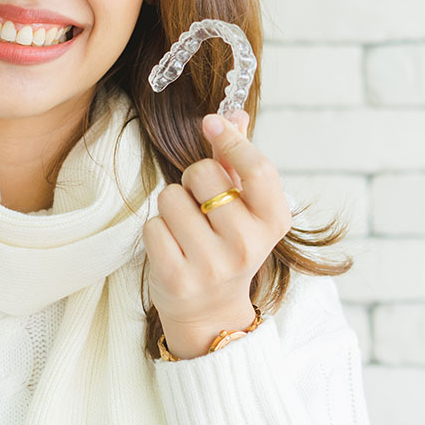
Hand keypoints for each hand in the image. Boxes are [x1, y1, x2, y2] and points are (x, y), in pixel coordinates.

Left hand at [143, 111, 292, 357]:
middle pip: (202, 175)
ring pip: (170, 198)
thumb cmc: (227, 246)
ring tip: (186, 229)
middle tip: (200, 205)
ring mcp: (212, 265)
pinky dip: (156, 230)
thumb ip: (238, 160)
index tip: (211, 123)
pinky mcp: (177, 278)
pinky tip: (171, 247)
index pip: (258, 169)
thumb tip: (234, 113)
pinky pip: (152, 226)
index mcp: (273, 222)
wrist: (211, 312)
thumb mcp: (245, 208)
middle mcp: (247, 245)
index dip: (232, 140)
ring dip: (171, 207)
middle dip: (192, 180)